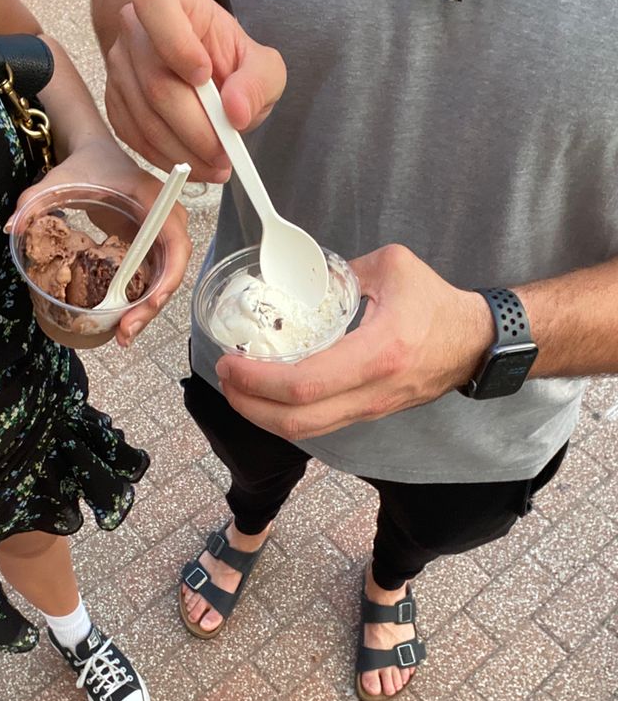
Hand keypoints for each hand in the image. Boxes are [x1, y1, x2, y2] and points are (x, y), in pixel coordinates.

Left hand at [7, 138, 191, 346]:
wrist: (98, 157)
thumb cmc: (87, 166)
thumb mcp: (60, 179)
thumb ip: (35, 199)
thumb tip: (12, 228)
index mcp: (154, 200)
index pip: (176, 242)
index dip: (169, 275)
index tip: (151, 302)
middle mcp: (167, 222)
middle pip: (172, 271)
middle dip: (152, 306)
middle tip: (126, 331)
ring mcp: (162, 239)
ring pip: (164, 282)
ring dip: (146, 312)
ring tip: (121, 335)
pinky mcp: (152, 251)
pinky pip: (153, 280)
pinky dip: (139, 303)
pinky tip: (121, 324)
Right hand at [104, 0, 285, 182]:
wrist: (205, 75)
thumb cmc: (230, 62)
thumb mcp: (262, 66)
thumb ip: (258, 83)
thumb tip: (237, 113)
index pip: (156, 8)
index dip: (177, 45)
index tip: (205, 76)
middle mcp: (135, 30)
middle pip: (156, 84)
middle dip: (196, 129)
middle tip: (224, 153)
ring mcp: (120, 69)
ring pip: (146, 120)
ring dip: (185, 153)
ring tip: (216, 166)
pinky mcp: (117, 106)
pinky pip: (137, 139)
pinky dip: (168, 159)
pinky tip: (194, 164)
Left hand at [215, 244, 495, 438]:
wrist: (475, 343)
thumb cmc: (437, 304)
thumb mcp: (392, 267)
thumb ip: (342, 270)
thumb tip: (300, 276)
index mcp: (377, 353)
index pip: (304, 384)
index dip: (258, 381)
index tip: (231, 362)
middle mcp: (372, 392)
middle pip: (296, 422)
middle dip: (249, 406)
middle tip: (225, 379)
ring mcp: (370, 409)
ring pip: (306, 432)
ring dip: (263, 415)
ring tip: (239, 389)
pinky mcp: (368, 414)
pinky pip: (319, 426)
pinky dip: (285, 415)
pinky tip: (268, 395)